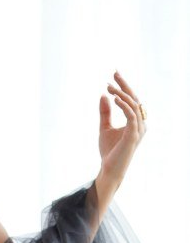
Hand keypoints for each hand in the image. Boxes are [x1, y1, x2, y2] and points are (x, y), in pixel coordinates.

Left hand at [98, 70, 146, 188]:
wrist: (108, 169)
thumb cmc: (108, 151)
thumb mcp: (104, 127)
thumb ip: (105, 112)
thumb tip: (103, 95)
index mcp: (135, 121)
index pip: (131, 99)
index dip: (123, 86)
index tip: (113, 75)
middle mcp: (140, 124)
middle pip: (134, 99)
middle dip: (124, 85)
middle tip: (114, 73)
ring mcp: (138, 129)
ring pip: (133, 106)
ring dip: (121, 94)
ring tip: (109, 87)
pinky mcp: (133, 135)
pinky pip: (131, 116)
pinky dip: (124, 106)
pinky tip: (114, 98)